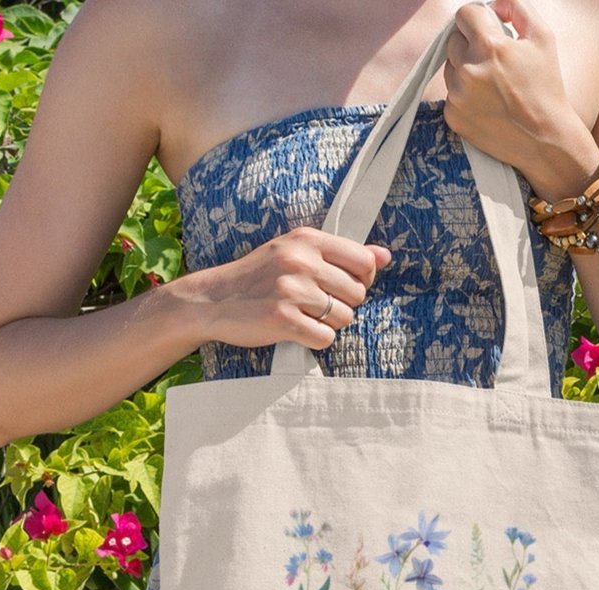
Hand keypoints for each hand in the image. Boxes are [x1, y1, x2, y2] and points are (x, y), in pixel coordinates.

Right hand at [188, 226, 391, 351]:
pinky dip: (315, 340)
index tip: (342, 286)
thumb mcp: (295, 252)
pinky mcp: (283, 320)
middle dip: (342, 305)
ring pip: (344, 318)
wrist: (213, 299)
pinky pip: (325, 338)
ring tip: (303, 316)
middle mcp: (301, 262)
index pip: (364, 261)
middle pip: (357, 294)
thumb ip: (341, 254)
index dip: (362, 280)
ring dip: (328, 324)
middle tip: (315, 305)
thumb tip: (386, 256)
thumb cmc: (259, 277)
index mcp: (307, 240)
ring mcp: (292, 291)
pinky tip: (296, 331)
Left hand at [444, 0, 574, 174]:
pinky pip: (450, 95)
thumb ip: (517, 7)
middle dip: (470, 45)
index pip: (465, 14)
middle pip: (453, 41)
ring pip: (450, 68)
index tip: (486, 29)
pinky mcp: (453, 117)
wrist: (544, 140)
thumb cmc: (546, 87)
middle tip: (493, 62)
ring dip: (465, 70)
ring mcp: (457, 96)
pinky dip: (463, 95)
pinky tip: (486, 104)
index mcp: (489, 46)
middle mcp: (468, 70)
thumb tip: (493, 4)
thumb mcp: (542, 37)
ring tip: (491, 85)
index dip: (477, 19)